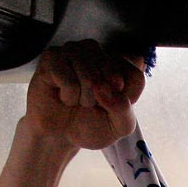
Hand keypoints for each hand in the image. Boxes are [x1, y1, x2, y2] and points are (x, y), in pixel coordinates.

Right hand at [25, 40, 146, 149]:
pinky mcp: (52, 56)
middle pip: (111, 75)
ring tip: (76, 99)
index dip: (124, 98)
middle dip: (101, 100)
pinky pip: (69, 81)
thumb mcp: (120, 125)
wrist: (60, 136)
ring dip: (83, 98)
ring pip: (90, 77)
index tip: (110, 105)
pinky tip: (62, 95)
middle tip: (90, 103)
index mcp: (118, 62)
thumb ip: (123, 108)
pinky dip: (68, 97)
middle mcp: (96, 51)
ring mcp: (73, 50)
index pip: (135, 76)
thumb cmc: (91, 126)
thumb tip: (103, 87)